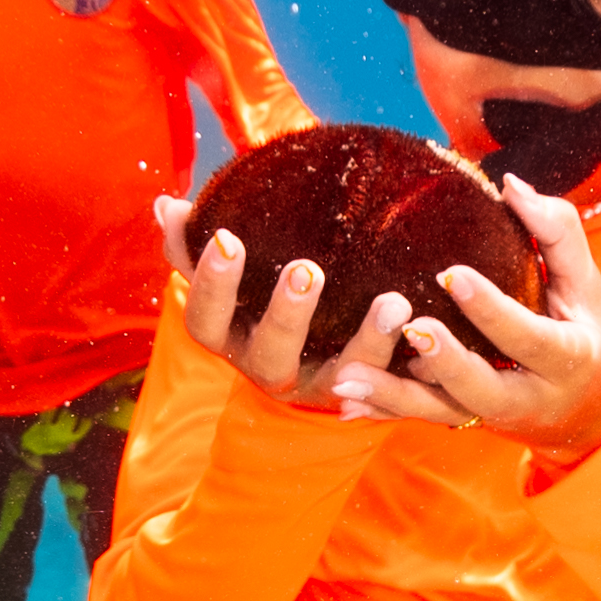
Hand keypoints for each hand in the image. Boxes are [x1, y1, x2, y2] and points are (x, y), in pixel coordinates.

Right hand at [156, 191, 407, 409]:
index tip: (228, 239)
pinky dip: (413, 365)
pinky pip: (392, 388)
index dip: (212, 285)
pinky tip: (433, 330)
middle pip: (270, 354)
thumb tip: (167, 204)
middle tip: (308, 270)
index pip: (205, 320)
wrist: (321, 365)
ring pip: (342, 376)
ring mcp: (321, 387)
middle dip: (287, 315)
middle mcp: (271, 370)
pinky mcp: (369, 396)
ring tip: (394, 302)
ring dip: (367, 341)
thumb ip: (197, 245)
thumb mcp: (232, 278)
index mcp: (231, 338)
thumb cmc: (263, 300)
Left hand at [342, 179, 600, 459]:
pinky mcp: (465, 421)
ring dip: (392, 397)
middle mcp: (526, 396)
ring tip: (345, 379)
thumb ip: (556, 232)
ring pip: (440, 411)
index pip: (528, 336)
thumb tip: (510, 185)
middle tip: (412, 330)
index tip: (452, 275)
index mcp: (565, 358)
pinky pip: (419, 418)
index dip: (492, 309)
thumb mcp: (586, 284)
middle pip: (481, 388)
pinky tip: (344, 402)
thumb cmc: (585, 332)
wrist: (587, 413)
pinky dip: (382, 411)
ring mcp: (491, 415)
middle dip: (445, 362)